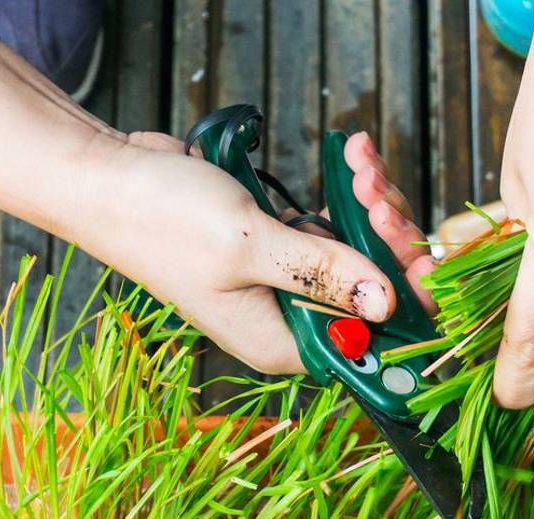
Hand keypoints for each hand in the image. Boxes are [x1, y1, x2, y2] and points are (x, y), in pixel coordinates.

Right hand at [86, 130, 434, 372]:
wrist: (109, 178)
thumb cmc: (162, 221)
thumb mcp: (250, 248)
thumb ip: (322, 275)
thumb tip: (385, 303)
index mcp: (282, 343)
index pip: (367, 342)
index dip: (406, 306)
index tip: (424, 258)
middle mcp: (287, 322)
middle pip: (371, 298)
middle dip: (388, 243)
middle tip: (378, 195)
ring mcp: (284, 285)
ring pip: (357, 258)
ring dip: (370, 208)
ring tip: (359, 164)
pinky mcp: (280, 250)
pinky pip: (332, 232)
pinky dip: (348, 198)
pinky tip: (351, 160)